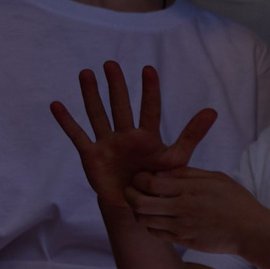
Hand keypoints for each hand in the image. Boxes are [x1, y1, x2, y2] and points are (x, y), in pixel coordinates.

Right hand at [50, 63, 216, 214]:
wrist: (135, 204)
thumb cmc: (156, 180)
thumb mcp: (176, 159)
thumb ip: (191, 136)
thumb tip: (212, 111)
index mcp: (147, 136)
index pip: (149, 109)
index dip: (149, 91)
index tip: (148, 69)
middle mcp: (126, 135)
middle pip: (120, 106)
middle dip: (116, 86)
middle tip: (111, 64)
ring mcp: (107, 143)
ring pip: (98, 115)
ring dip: (91, 95)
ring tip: (86, 73)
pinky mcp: (91, 155)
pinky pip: (78, 136)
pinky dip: (67, 122)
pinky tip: (57, 105)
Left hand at [127, 166, 258, 255]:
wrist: (252, 231)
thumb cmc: (237, 201)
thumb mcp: (217, 178)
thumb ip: (188, 173)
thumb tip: (162, 171)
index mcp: (191, 190)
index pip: (149, 183)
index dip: (138, 179)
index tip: (141, 177)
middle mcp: (183, 209)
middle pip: (139, 203)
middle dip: (130, 195)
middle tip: (133, 191)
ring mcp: (182, 227)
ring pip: (144, 220)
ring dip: (139, 211)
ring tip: (146, 205)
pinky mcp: (183, 240)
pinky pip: (156, 233)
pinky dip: (150, 225)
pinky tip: (159, 218)